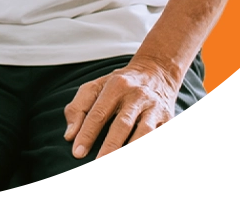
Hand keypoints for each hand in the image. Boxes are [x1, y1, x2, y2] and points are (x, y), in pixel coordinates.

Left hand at [63, 56, 180, 159]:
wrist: (155, 72)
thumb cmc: (118, 85)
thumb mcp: (94, 87)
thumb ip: (78, 108)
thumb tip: (70, 135)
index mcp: (115, 86)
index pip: (98, 113)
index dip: (87, 134)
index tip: (77, 153)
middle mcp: (137, 96)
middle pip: (123, 124)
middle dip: (111, 146)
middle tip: (99, 164)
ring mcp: (156, 108)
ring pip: (146, 133)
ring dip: (133, 151)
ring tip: (120, 167)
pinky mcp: (170, 120)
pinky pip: (162, 139)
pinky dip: (153, 152)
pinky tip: (142, 163)